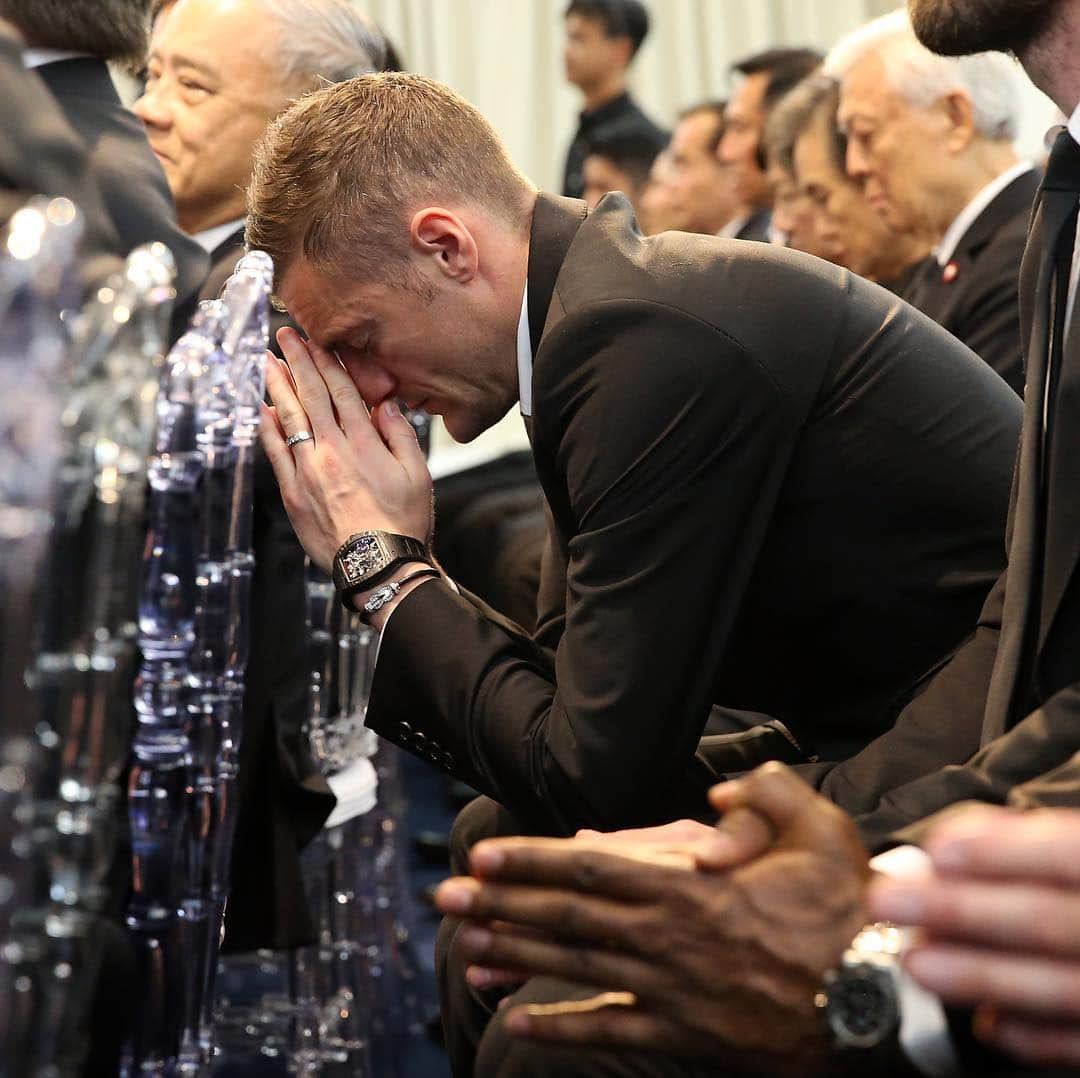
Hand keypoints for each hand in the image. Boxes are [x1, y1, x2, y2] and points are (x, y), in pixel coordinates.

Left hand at [259, 327, 431, 571]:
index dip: (327, 362)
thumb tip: (387, 405)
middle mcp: (332, 450)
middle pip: (311, 396)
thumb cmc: (403, 523)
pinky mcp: (293, 493)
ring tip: (266, 361)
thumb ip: (401, 435)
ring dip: (277, 386)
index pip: (342, 391)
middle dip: (297, 362)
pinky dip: (267, 428)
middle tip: (284, 336)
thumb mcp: (417, 474)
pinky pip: (276, 453)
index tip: (317, 340)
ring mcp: (308, 471)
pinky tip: (262, 409)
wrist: (378, 564)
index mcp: (364, 443)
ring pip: (288, 418)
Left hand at [435, 763, 869, 1068]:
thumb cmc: (847, 912)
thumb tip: (723, 791)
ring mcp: (669, 991)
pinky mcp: (684, 1033)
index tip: (483, 857)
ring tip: (465, 946)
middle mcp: (665, 940)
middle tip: (444, 900)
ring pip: (576, 970)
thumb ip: (770, 795)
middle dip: (500, 906)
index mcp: (687, 890)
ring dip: (516, 956)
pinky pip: (611, 1030)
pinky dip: (564, 1027)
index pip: (588, 872)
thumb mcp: (822, 830)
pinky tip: (521, 1021)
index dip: (530, 864)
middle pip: (565, 920)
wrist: (878, 999)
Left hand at [869, 805, 1079, 1068]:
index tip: (939, 850)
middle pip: (1044, 920)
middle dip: (960, 910)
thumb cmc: (1077, 881)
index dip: (1003, 852)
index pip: (1066, 853)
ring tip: (916, 963)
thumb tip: (948, 845)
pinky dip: (1029, 1034)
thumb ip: (1024, 841)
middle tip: (887, 901)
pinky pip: (1076, 1041)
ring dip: (979, 975)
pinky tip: (985, 1020)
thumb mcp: (1071, 846)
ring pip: (1059, 986)